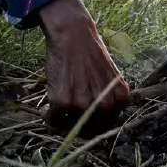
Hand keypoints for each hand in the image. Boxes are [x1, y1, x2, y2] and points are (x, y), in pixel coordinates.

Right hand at [38, 0, 128, 135]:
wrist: (73, 35)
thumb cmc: (89, 53)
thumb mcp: (109, 78)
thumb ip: (107, 99)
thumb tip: (94, 123)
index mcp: (120, 99)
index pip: (105, 126)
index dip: (90, 125)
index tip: (80, 120)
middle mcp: (104, 105)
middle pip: (88, 131)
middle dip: (75, 127)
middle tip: (65, 118)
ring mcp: (83, 104)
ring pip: (68, 128)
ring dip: (60, 122)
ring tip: (56, 109)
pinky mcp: (63, 102)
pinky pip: (53, 120)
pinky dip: (47, 116)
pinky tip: (46, 108)